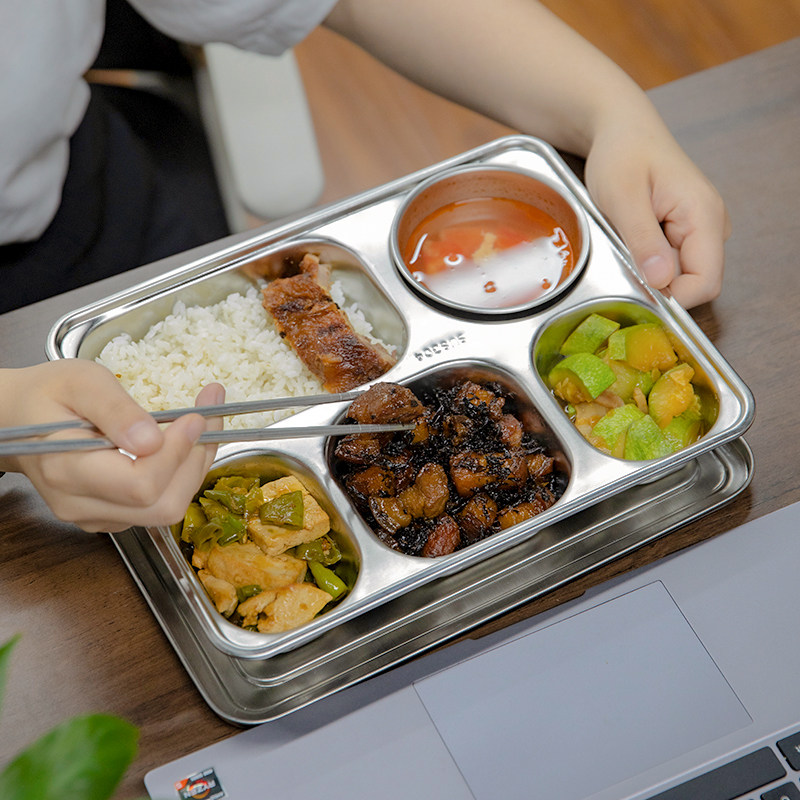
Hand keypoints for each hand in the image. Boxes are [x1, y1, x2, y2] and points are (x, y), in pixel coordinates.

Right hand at [0, 360, 222, 531]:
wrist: (18, 419)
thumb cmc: (48, 394)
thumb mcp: (81, 382)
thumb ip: (116, 410)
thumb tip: (153, 440)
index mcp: (68, 470)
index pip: (141, 484)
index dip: (178, 453)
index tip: (196, 416)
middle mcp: (80, 504)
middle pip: (162, 506)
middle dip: (195, 461)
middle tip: (208, 417)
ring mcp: (96, 516)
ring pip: (166, 510)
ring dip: (193, 468)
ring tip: (201, 426)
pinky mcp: (111, 516)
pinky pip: (157, 506)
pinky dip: (180, 476)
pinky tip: (182, 444)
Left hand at [584, 112, 730, 307]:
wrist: (622, 130)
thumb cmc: (621, 155)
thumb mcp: (622, 198)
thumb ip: (644, 240)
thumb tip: (662, 282)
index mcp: (703, 215)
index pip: (705, 282)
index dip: (672, 296)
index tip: (637, 284)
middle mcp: (712, 225)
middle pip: (694, 282)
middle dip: (658, 281)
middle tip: (625, 250)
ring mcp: (702, 229)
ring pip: (681, 274)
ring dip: (651, 268)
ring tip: (628, 236)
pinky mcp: (688, 232)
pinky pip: (672, 262)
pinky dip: (649, 259)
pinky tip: (634, 235)